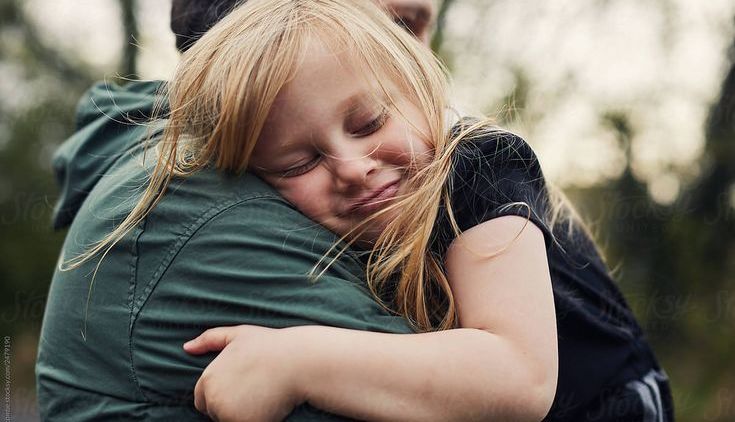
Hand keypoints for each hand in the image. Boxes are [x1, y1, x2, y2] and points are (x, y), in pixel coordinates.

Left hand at [184, 325, 306, 421]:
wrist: (298, 361)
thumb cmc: (270, 346)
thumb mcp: (238, 335)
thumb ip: (209, 339)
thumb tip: (186, 347)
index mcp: (208, 379)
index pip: (202, 400)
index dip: (222, 394)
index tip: (242, 386)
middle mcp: (214, 399)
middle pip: (215, 413)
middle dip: (231, 405)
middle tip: (254, 390)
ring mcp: (228, 415)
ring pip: (230, 421)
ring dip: (242, 414)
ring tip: (262, 395)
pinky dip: (255, 420)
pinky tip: (268, 406)